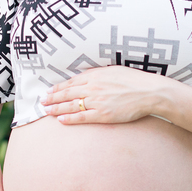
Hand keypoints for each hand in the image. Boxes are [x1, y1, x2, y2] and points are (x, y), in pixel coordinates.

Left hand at [41, 65, 165, 124]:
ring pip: (72, 106)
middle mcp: (93, 88)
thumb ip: (97, 73)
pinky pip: (82, 117)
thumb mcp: (113, 70)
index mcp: (95, 76)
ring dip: (57, 109)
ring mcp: (97, 102)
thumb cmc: (134, 80)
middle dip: (53, 98)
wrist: (149, 92)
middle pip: (67, 94)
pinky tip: (61, 120)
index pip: (71, 82)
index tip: (49, 91)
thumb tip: (85, 76)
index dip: (58, 88)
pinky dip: (70, 119)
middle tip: (43, 102)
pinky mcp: (103, 115)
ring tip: (47, 111)